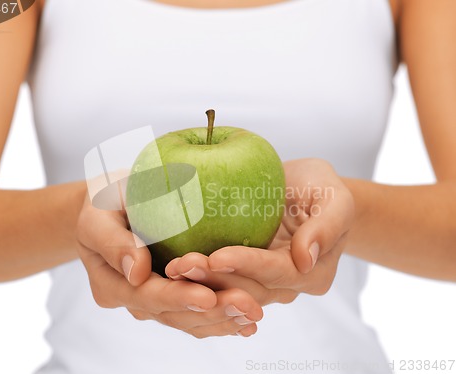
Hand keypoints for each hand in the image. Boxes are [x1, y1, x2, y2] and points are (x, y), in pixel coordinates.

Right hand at [76, 196, 262, 337]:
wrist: (110, 206)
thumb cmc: (103, 203)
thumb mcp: (98, 214)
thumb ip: (113, 241)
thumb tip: (137, 272)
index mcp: (113, 286)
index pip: (147, 297)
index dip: (178, 298)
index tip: (208, 296)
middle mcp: (135, 301)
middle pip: (174, 315)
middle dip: (212, 313)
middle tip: (247, 305)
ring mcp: (156, 301)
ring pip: (190, 320)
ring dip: (223, 319)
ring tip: (253, 313)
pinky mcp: (174, 293)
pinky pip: (198, 313)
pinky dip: (223, 317)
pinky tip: (248, 319)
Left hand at [166, 158, 353, 303]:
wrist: (305, 192)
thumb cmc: (321, 189)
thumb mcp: (336, 198)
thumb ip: (328, 224)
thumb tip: (306, 257)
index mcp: (313, 273)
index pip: (278, 273)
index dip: (248, 266)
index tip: (218, 256)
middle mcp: (288, 286)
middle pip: (249, 289)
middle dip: (215, 281)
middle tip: (182, 265)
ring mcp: (264, 284)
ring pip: (230, 292)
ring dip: (200, 283)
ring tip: (172, 268)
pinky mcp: (243, 275)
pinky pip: (220, 282)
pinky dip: (198, 279)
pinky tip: (171, 269)